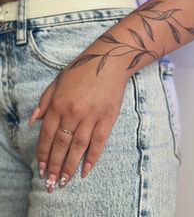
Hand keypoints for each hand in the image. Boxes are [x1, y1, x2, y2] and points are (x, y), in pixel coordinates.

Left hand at [28, 53, 128, 192]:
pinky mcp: (107, 118)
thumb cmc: (82, 69)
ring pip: (78, 147)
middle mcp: (73, 113)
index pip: (46, 135)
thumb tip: (33, 121)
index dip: (42, 153)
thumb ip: (45, 101)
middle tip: (50, 183)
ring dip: (70, 166)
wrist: (108, 61)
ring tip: (64, 181)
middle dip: (53, 166)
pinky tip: (86, 170)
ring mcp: (91, 117)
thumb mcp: (58, 81)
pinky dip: (92, 158)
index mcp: (59, 104)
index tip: (40, 168)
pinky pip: (98, 142)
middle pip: (61, 145)